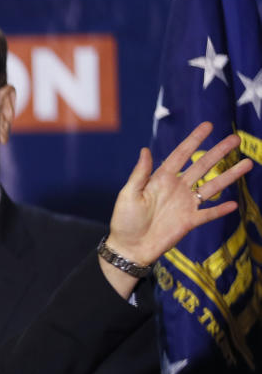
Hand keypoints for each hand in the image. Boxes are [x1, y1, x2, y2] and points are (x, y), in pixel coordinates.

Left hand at [104, 122, 250, 283]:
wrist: (130, 247)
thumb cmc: (124, 220)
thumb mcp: (128, 194)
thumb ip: (140, 174)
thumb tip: (145, 149)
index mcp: (161, 179)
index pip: (181, 155)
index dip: (194, 140)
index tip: (208, 125)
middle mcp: (177, 188)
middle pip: (202, 166)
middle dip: (219, 152)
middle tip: (236, 139)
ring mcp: (185, 204)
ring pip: (212, 186)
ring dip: (229, 175)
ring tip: (248, 163)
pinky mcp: (189, 221)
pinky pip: (208, 214)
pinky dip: (220, 209)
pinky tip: (233, 203)